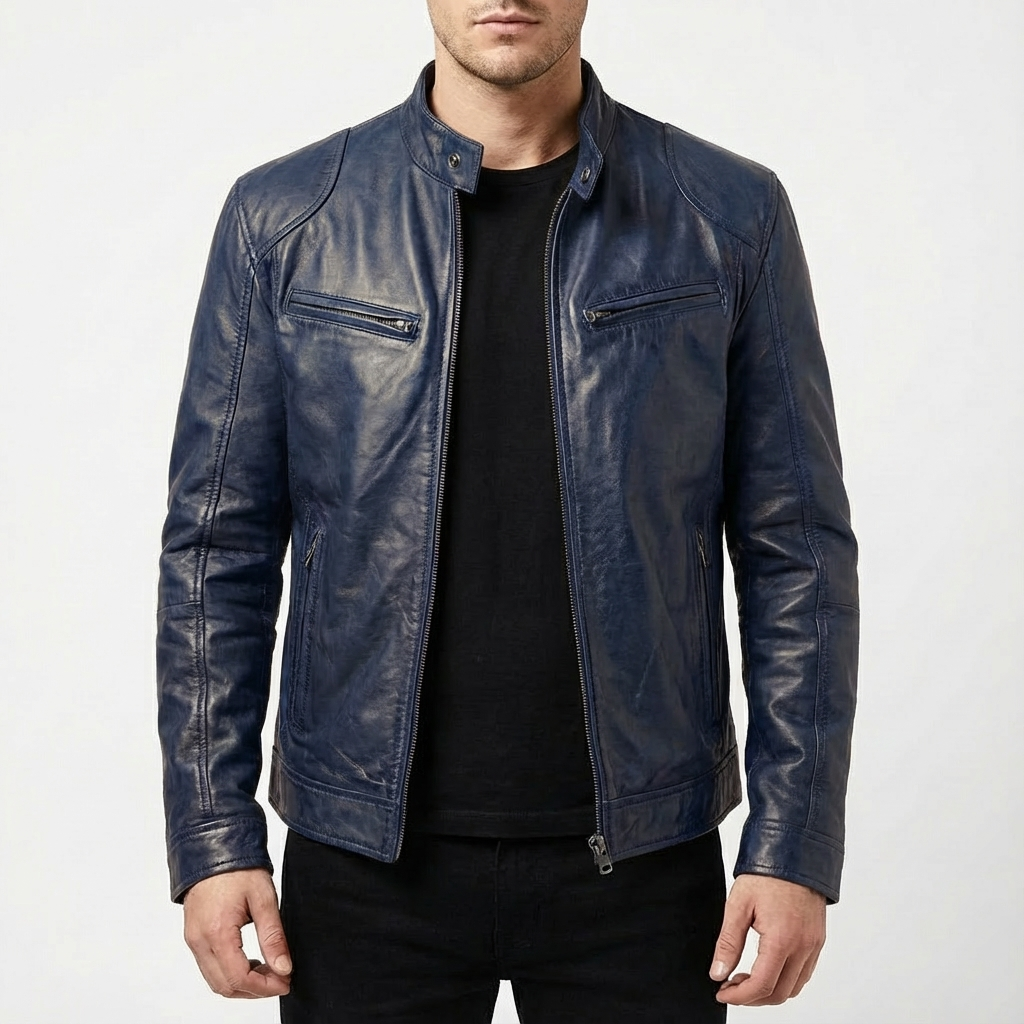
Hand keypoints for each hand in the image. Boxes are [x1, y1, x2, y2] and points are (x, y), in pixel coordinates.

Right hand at [182, 867, 291, 997]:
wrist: (213, 847)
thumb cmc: (238, 868)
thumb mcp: (263, 898)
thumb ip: (273, 936)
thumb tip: (283, 968)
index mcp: (217, 932)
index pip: (238, 978)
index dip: (264, 987)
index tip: (285, 982)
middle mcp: (198, 941)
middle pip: (224, 986)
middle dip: (255, 990)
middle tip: (280, 978)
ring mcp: (193, 939)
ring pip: (215, 980)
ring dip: (242, 983)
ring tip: (269, 971)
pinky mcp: (193, 935)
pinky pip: (209, 966)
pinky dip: (230, 972)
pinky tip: (250, 961)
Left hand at [709, 872, 825, 1005]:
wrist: (794, 853)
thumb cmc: (766, 875)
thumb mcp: (738, 905)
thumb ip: (728, 943)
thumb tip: (718, 973)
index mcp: (782, 940)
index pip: (761, 986)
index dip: (739, 996)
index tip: (721, 992)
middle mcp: (803, 947)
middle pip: (780, 994)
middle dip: (752, 997)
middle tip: (730, 986)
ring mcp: (814, 944)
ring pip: (794, 987)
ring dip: (770, 991)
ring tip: (745, 978)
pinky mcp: (818, 940)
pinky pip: (804, 973)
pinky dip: (786, 980)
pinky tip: (767, 968)